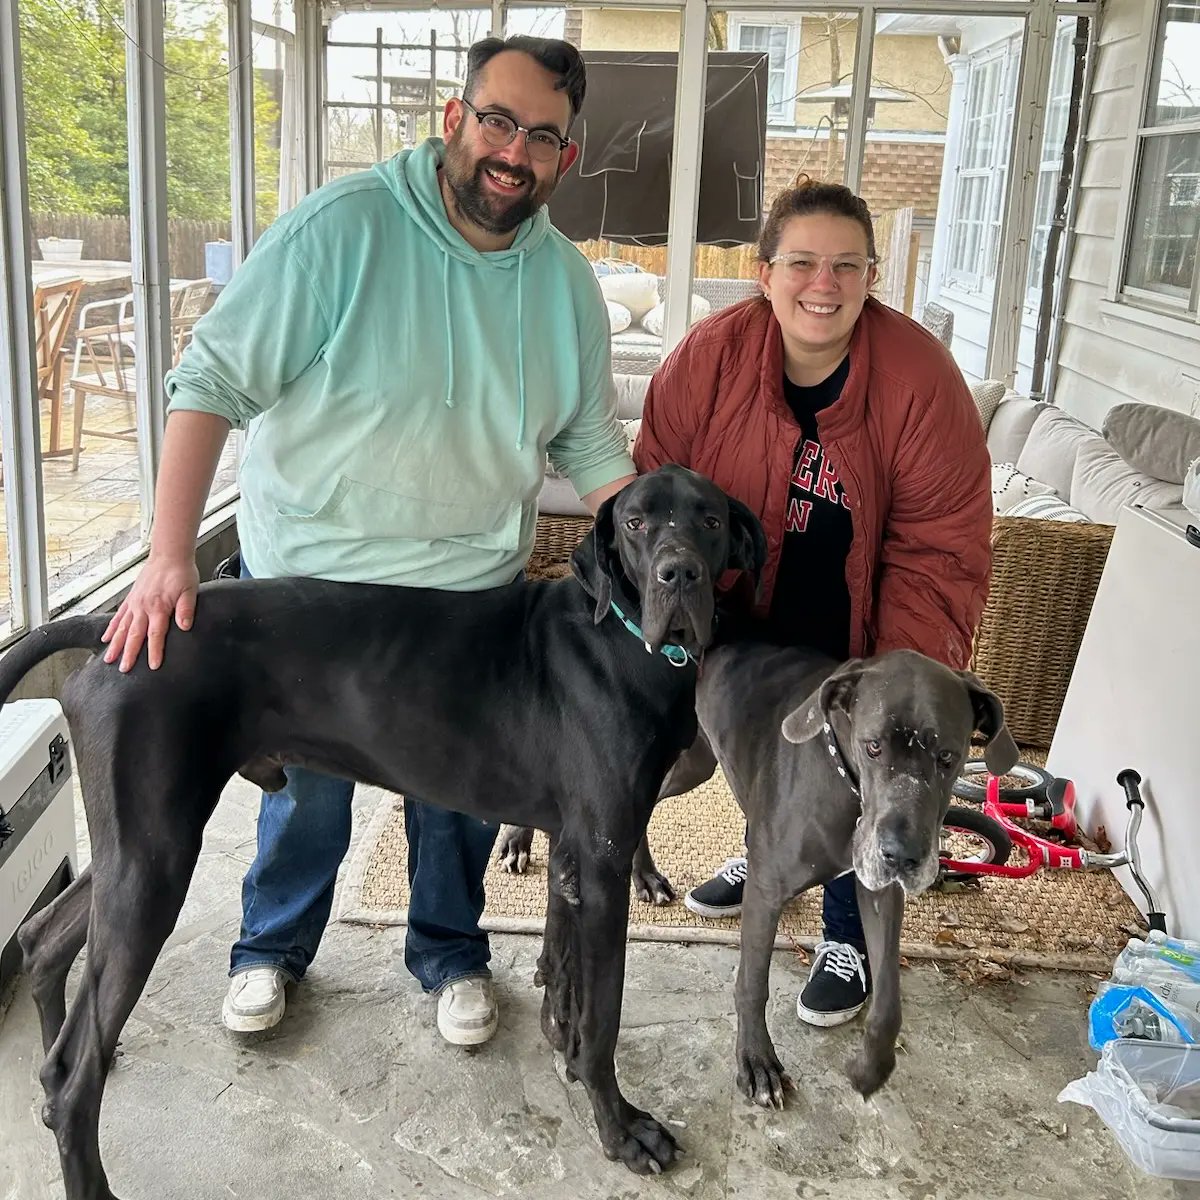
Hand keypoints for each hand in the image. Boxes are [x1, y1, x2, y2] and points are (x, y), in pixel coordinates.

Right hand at [101, 555, 199, 671]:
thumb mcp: (190, 590)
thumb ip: (186, 609)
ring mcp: (134, 603)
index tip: (152, 666)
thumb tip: (185, 626)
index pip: (156, 635)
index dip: (154, 651)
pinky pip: (119, 616)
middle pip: (134, 635)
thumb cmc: (181, 573)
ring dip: (115, 644)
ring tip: (109, 659)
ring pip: (122, 628)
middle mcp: (143, 607)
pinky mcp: (131, 598)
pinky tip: (105, 639)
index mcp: (158, 607)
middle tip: (123, 669)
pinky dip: (111, 628)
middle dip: (128, 654)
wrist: (169, 554)